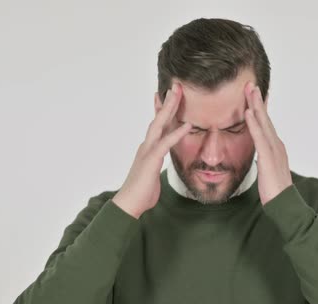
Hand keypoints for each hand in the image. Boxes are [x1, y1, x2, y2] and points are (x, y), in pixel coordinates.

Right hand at [112, 83, 190, 218]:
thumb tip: (161, 161)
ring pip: (159, 124)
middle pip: (158, 118)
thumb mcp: (153, 174)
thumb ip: (157, 164)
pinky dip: (177, 133)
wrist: (129, 204)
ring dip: (169, 108)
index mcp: (148, 149)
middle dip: (168, 102)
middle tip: (176, 86)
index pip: (157, 125)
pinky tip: (187, 125)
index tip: (168, 95)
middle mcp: (147, 146)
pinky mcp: (151, 160)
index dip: (162, 109)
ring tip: (178, 94)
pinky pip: (165, 144)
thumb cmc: (142, 192)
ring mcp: (147, 151)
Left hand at [243, 82, 292, 204]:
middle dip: (258, 100)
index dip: (260, 107)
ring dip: (256, 105)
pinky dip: (254, 124)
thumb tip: (257, 153)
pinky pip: (259, 138)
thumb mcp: (266, 169)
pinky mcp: (268, 158)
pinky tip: (249, 113)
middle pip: (265, 118)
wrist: (284, 204)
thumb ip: (262, 158)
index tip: (254, 93)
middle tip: (251, 83)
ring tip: (249, 90)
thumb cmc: (274, 189)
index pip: (265, 123)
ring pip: (263, 123)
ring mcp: (273, 150)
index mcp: (274, 146)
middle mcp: (276, 144)